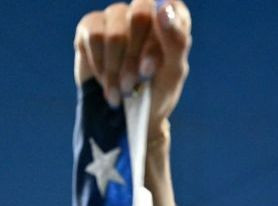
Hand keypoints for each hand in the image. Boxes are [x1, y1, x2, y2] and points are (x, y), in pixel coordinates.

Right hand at [74, 0, 191, 130]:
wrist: (128, 113)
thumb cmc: (158, 89)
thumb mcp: (174, 72)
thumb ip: (175, 41)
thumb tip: (163, 9)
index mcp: (173, 19)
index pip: (172, 6)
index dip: (165, 30)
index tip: (158, 57)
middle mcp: (144, 11)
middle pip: (140, 17)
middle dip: (137, 59)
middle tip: (136, 83)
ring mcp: (116, 16)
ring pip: (115, 34)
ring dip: (117, 70)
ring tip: (122, 89)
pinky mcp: (91, 25)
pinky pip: (93, 38)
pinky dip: (100, 65)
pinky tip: (106, 79)